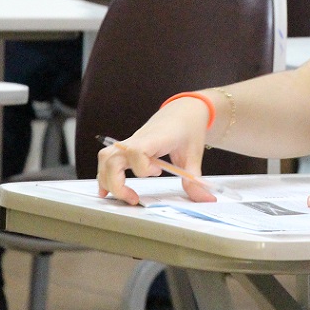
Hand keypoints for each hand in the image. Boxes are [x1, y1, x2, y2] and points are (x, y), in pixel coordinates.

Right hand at [96, 95, 215, 204]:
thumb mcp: (195, 154)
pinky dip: (104, 175)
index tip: (158, 171)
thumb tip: (205, 198)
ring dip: (107, 180)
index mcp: (155, 139)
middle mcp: (137, 140)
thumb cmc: (188, 128)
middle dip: (117, 183)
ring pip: (105, 158)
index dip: (143, 166)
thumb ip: (195, 178)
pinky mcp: (127, 148)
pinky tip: (107, 190)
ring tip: (123, 196)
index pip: (136, 150)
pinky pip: (107, 159)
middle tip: (134, 198)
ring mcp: (130, 143)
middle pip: (112, 158)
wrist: (184, 110)